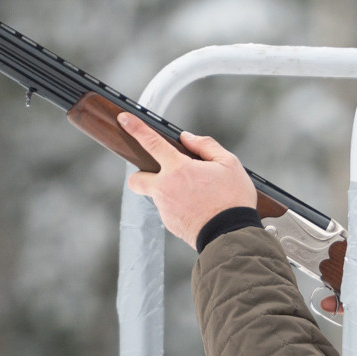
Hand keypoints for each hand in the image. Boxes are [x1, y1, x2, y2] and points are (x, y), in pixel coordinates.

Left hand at [118, 113, 256, 246]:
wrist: (231, 236)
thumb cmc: (232, 199)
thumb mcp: (229, 164)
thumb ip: (206, 146)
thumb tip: (187, 139)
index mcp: (178, 169)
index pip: (151, 143)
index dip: (136, 128)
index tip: (124, 119)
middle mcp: (165, 189)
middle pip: (136, 179)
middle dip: (141, 175)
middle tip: (162, 174)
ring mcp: (165, 209)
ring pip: (158, 195)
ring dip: (171, 192)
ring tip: (198, 196)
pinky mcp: (170, 224)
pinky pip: (169, 211)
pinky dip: (180, 207)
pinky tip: (199, 209)